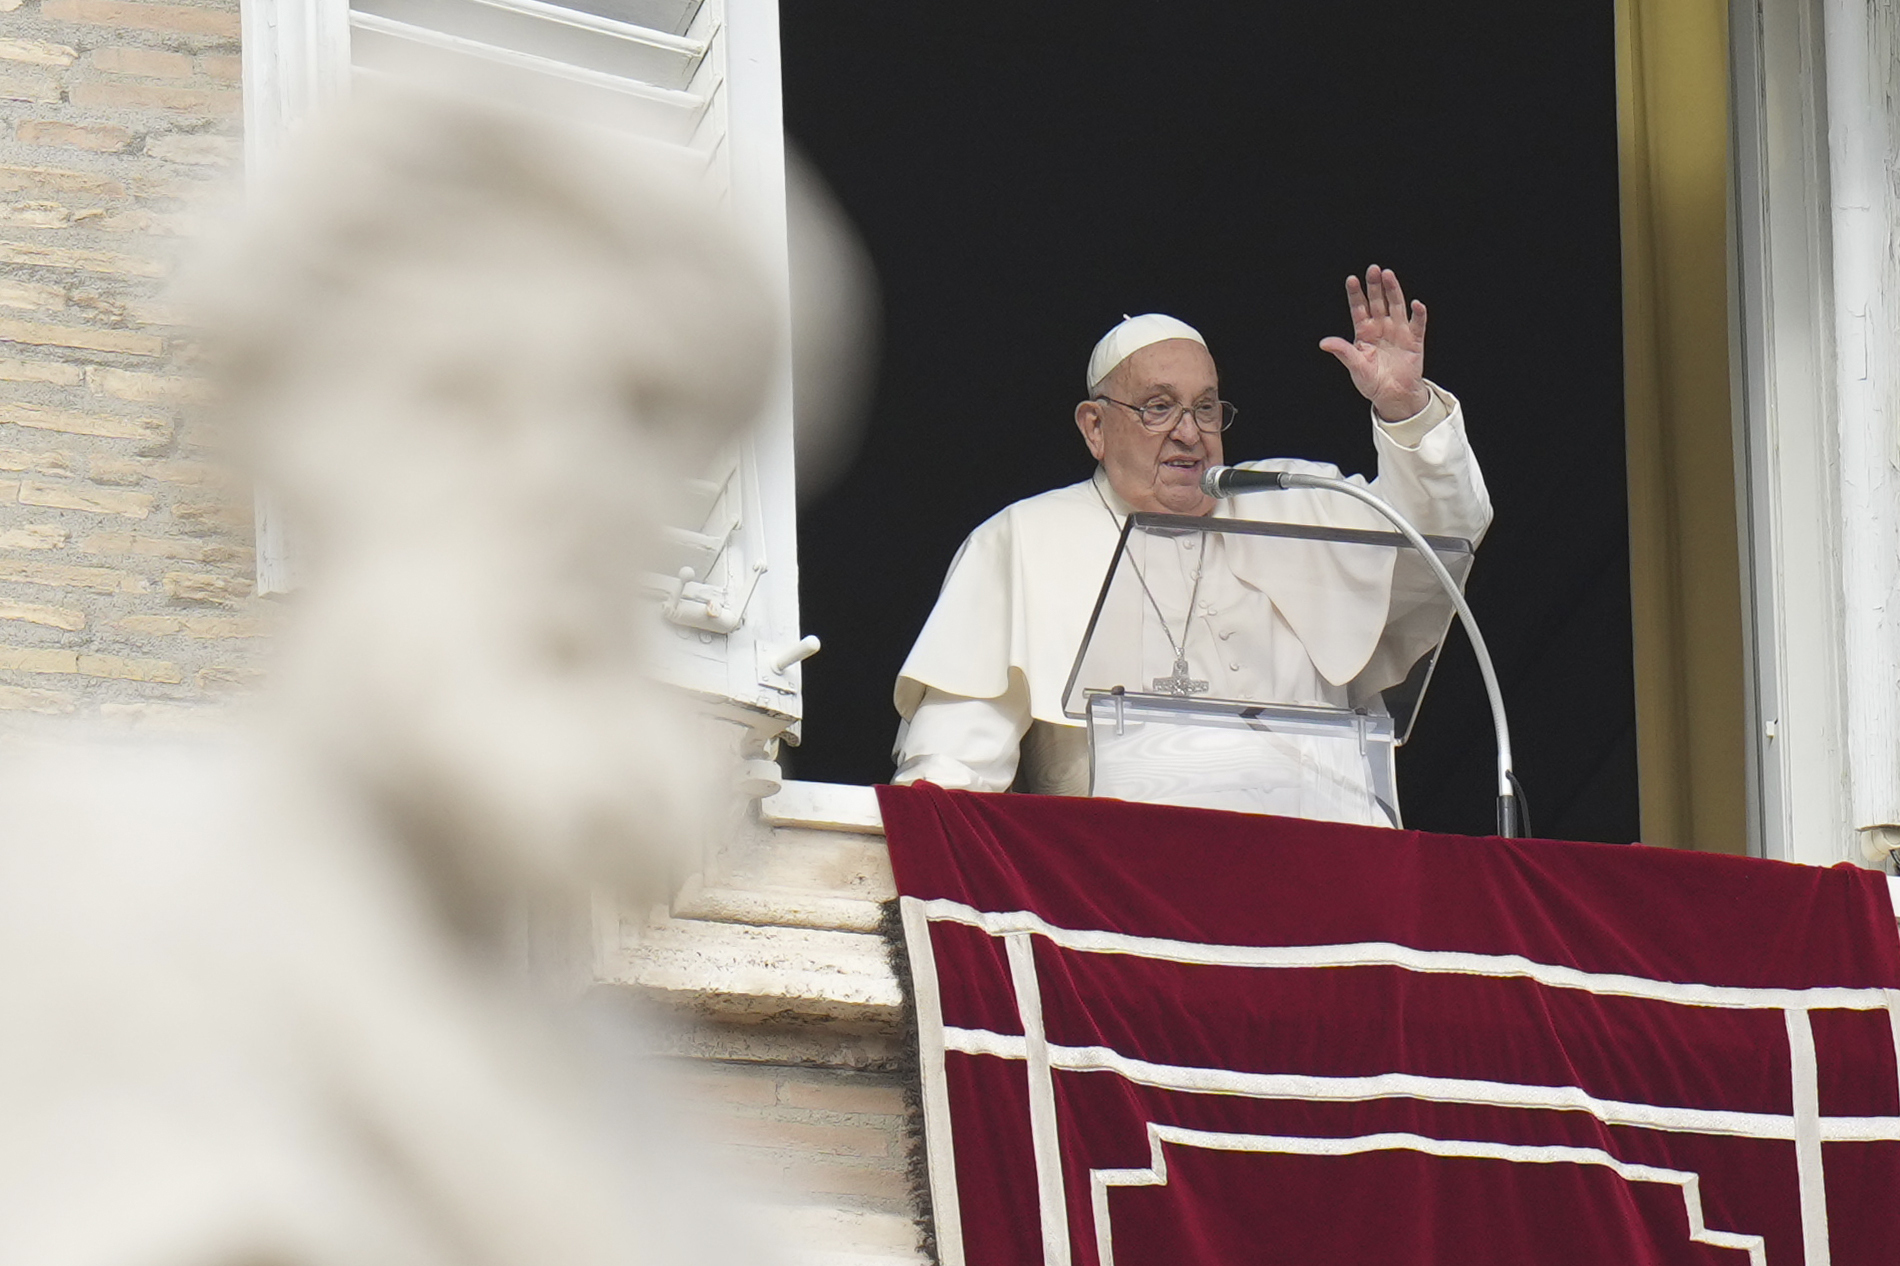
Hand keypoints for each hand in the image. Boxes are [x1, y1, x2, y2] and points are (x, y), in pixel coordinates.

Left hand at [1319, 265, 1429, 421]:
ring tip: (1388, 275)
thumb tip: (1324, 343)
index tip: (1352, 279)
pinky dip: (1418, 314)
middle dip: (1375, 286)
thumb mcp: (1355, 366)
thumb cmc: (1372, 380)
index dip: (1356, 294)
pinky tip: (1416, 303)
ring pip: (1396, 306)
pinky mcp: (1414, 340)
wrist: (1393, 395)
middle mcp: (1381, 327)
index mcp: (1364, 332)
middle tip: (1373, 269)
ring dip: (1393, 291)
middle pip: (1378, 302)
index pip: (1359, 308)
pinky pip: (1417, 324)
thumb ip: (1343, 352)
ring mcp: (1398, 331)